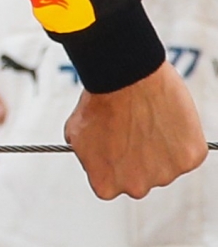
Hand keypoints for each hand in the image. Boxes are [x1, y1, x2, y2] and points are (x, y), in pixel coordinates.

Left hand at [65, 61, 206, 199]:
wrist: (125, 77)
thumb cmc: (100, 98)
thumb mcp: (76, 132)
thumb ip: (87, 156)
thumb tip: (89, 158)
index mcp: (105, 184)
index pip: (111, 181)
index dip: (113, 158)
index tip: (115, 141)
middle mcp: (136, 187)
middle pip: (140, 176)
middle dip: (137, 156)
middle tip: (133, 127)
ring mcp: (166, 175)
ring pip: (165, 164)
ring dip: (159, 147)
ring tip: (147, 118)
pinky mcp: (190, 159)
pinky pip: (186, 151)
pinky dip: (180, 137)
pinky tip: (165, 116)